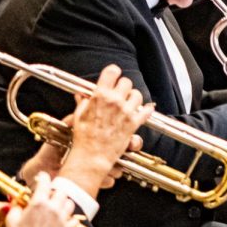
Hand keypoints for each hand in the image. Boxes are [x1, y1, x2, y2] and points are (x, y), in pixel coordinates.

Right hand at [4, 174, 79, 226]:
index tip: (42, 177)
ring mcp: (61, 219)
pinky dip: (71, 219)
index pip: (45, 181)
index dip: (43, 177)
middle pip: (61, 191)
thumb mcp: (11, 220)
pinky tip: (65, 220)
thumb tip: (18, 203)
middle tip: (49, 195)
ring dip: (64, 203)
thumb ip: (16, 207)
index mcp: (38, 202)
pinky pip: (75, 220)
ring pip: (70, 203)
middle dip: (55, 191)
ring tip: (58, 207)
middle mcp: (52, 208)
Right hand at [62, 64, 153, 198]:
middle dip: (122, 86)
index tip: (113, 75)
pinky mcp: (133, 124)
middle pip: (126, 82)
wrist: (92, 155)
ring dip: (133, 97)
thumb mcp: (79, 116)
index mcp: (100, 96)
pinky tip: (145, 109)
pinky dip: (147, 109)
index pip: (112, 72)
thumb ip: (83, 102)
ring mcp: (125, 112)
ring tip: (129, 102)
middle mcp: (115, 101)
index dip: (113, 72)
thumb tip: (82, 95)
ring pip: (137, 94)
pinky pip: (146, 111)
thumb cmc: (83, 137)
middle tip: (119, 92)